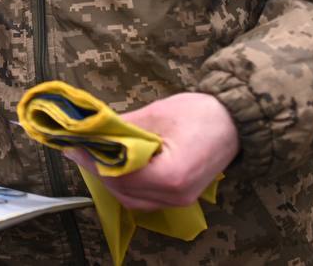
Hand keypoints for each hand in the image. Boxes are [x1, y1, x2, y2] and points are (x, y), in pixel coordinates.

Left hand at [65, 92, 237, 211]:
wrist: (235, 120)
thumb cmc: (200, 113)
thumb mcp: (156, 115)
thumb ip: (122, 129)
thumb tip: (91, 131)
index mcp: (170, 176)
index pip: (120, 176)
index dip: (95, 160)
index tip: (77, 144)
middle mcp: (175, 195)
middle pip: (124, 192)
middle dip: (100, 170)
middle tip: (82, 148)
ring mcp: (180, 200)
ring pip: (133, 199)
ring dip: (112, 179)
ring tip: (97, 155)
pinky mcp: (181, 196)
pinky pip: (146, 198)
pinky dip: (129, 184)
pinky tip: (118, 164)